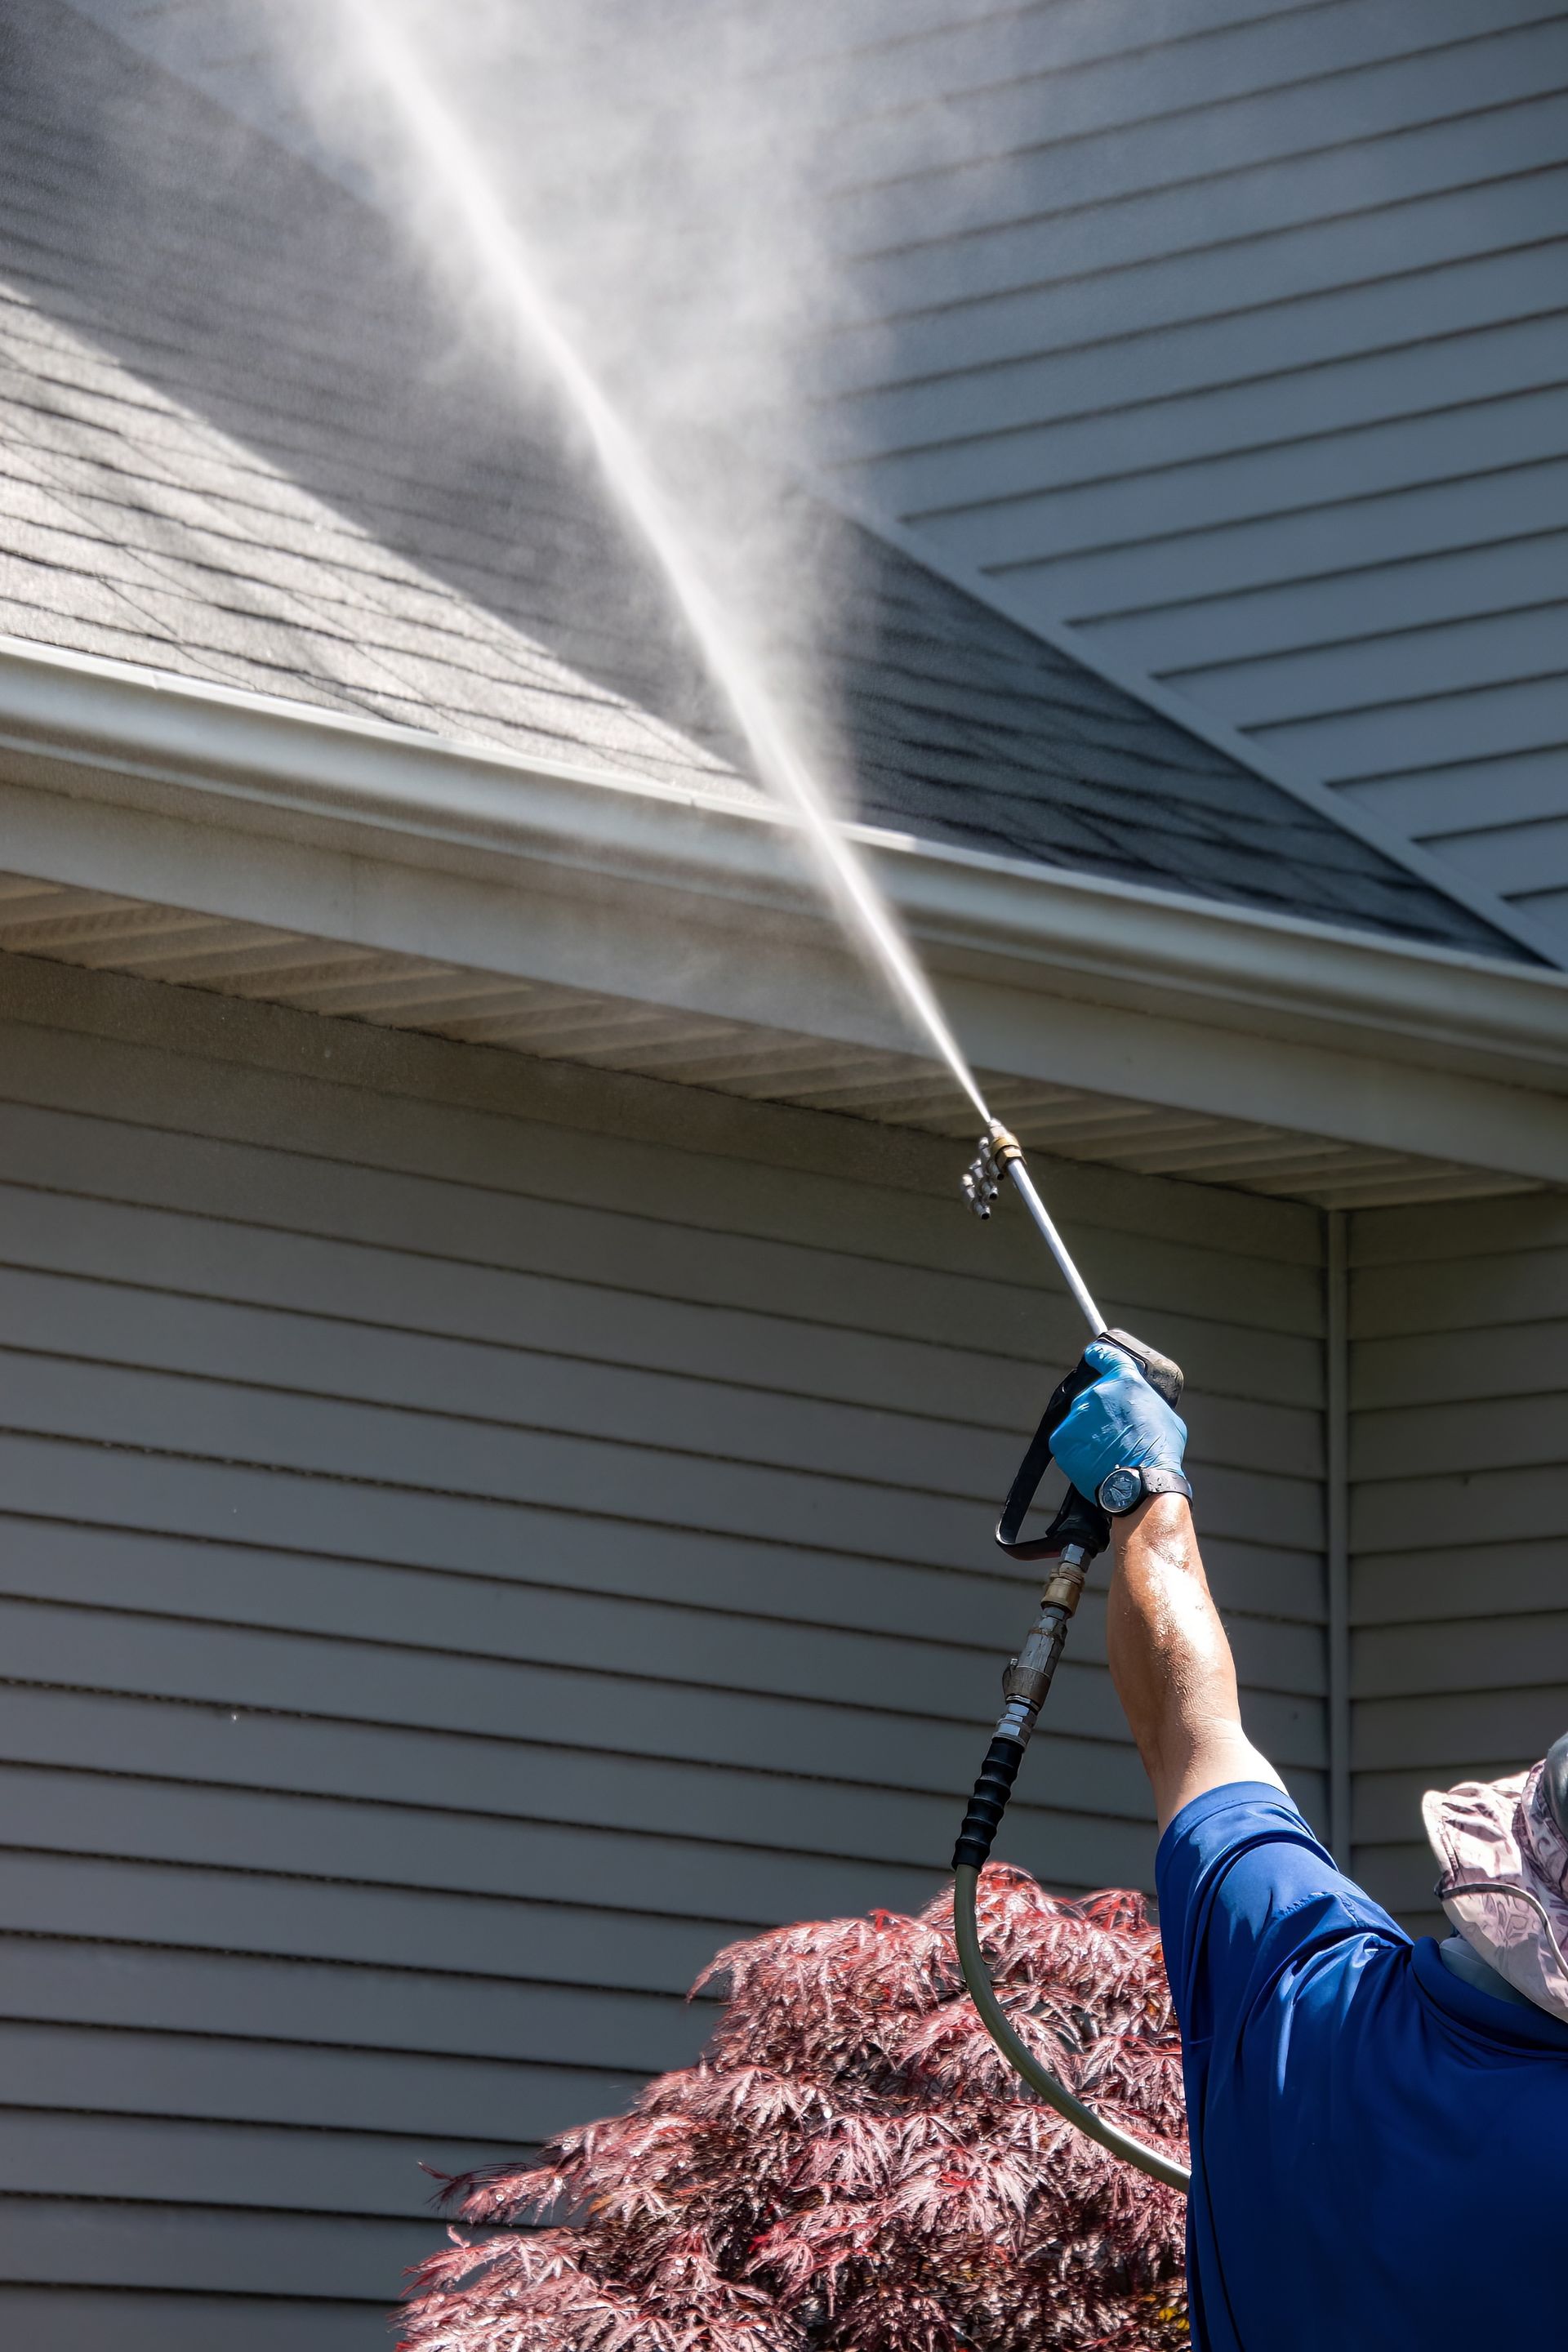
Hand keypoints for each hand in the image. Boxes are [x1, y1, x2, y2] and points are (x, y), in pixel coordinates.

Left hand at [1048, 1339, 1188, 1505]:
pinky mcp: (1062, 1439)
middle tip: (1114, 1433)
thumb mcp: (1165, 1414)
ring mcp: (1076, 1416)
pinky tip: (1094, 1461)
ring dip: (1089, 1432)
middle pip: (1092, 1397)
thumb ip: (1145, 1401)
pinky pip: (1067, 1441)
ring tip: (1107, 1452)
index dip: (1098, 1355)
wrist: (1141, 1484)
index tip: (1093, 1355)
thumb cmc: (1160, 1452)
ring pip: (1079, 1420)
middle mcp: (1096, 1393)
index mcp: (1123, 1381)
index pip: (1105, 1356)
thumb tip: (1138, 1404)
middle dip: (1100, 1413)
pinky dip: (1078, 1450)